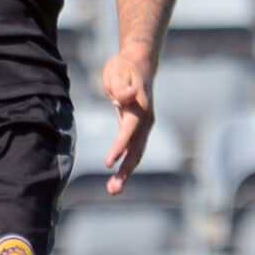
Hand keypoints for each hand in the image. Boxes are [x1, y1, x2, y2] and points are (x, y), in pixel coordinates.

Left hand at [97, 48, 156, 196]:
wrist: (139, 64)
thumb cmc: (124, 68)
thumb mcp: (117, 72)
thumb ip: (121, 86)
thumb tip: (129, 94)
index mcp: (140, 107)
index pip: (129, 130)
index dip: (119, 146)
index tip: (108, 163)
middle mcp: (146, 119)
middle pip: (137, 148)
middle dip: (126, 170)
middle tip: (113, 190)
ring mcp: (145, 125)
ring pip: (137, 152)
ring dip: (126, 172)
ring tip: (113, 190)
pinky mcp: (139, 129)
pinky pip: (134, 149)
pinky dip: (126, 164)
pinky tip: (117, 177)